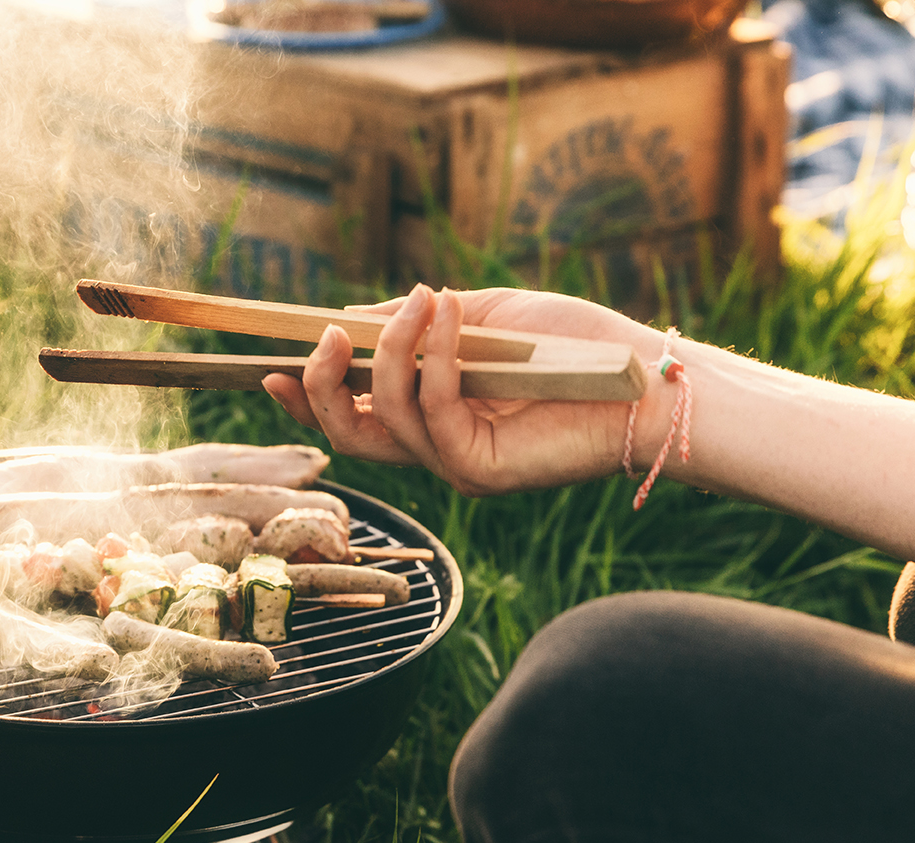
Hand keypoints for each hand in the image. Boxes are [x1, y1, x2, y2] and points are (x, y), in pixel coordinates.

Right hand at [261, 285, 672, 495]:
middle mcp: (437, 449)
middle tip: (323, 338)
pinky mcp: (482, 468)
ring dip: (390, 351)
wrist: (643, 377)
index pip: (353, 419)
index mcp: (432, 417)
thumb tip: (353, 318)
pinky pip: (432, 412)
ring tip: (419, 301)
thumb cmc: (573, 343)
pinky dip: (430, 359)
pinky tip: (444, 316)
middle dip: (323, 387)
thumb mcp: (481, 318)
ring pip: (385, 420)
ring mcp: (457, 464)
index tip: (271, 368)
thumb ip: (417, 323)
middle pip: (349, 435)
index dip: (306, 399)